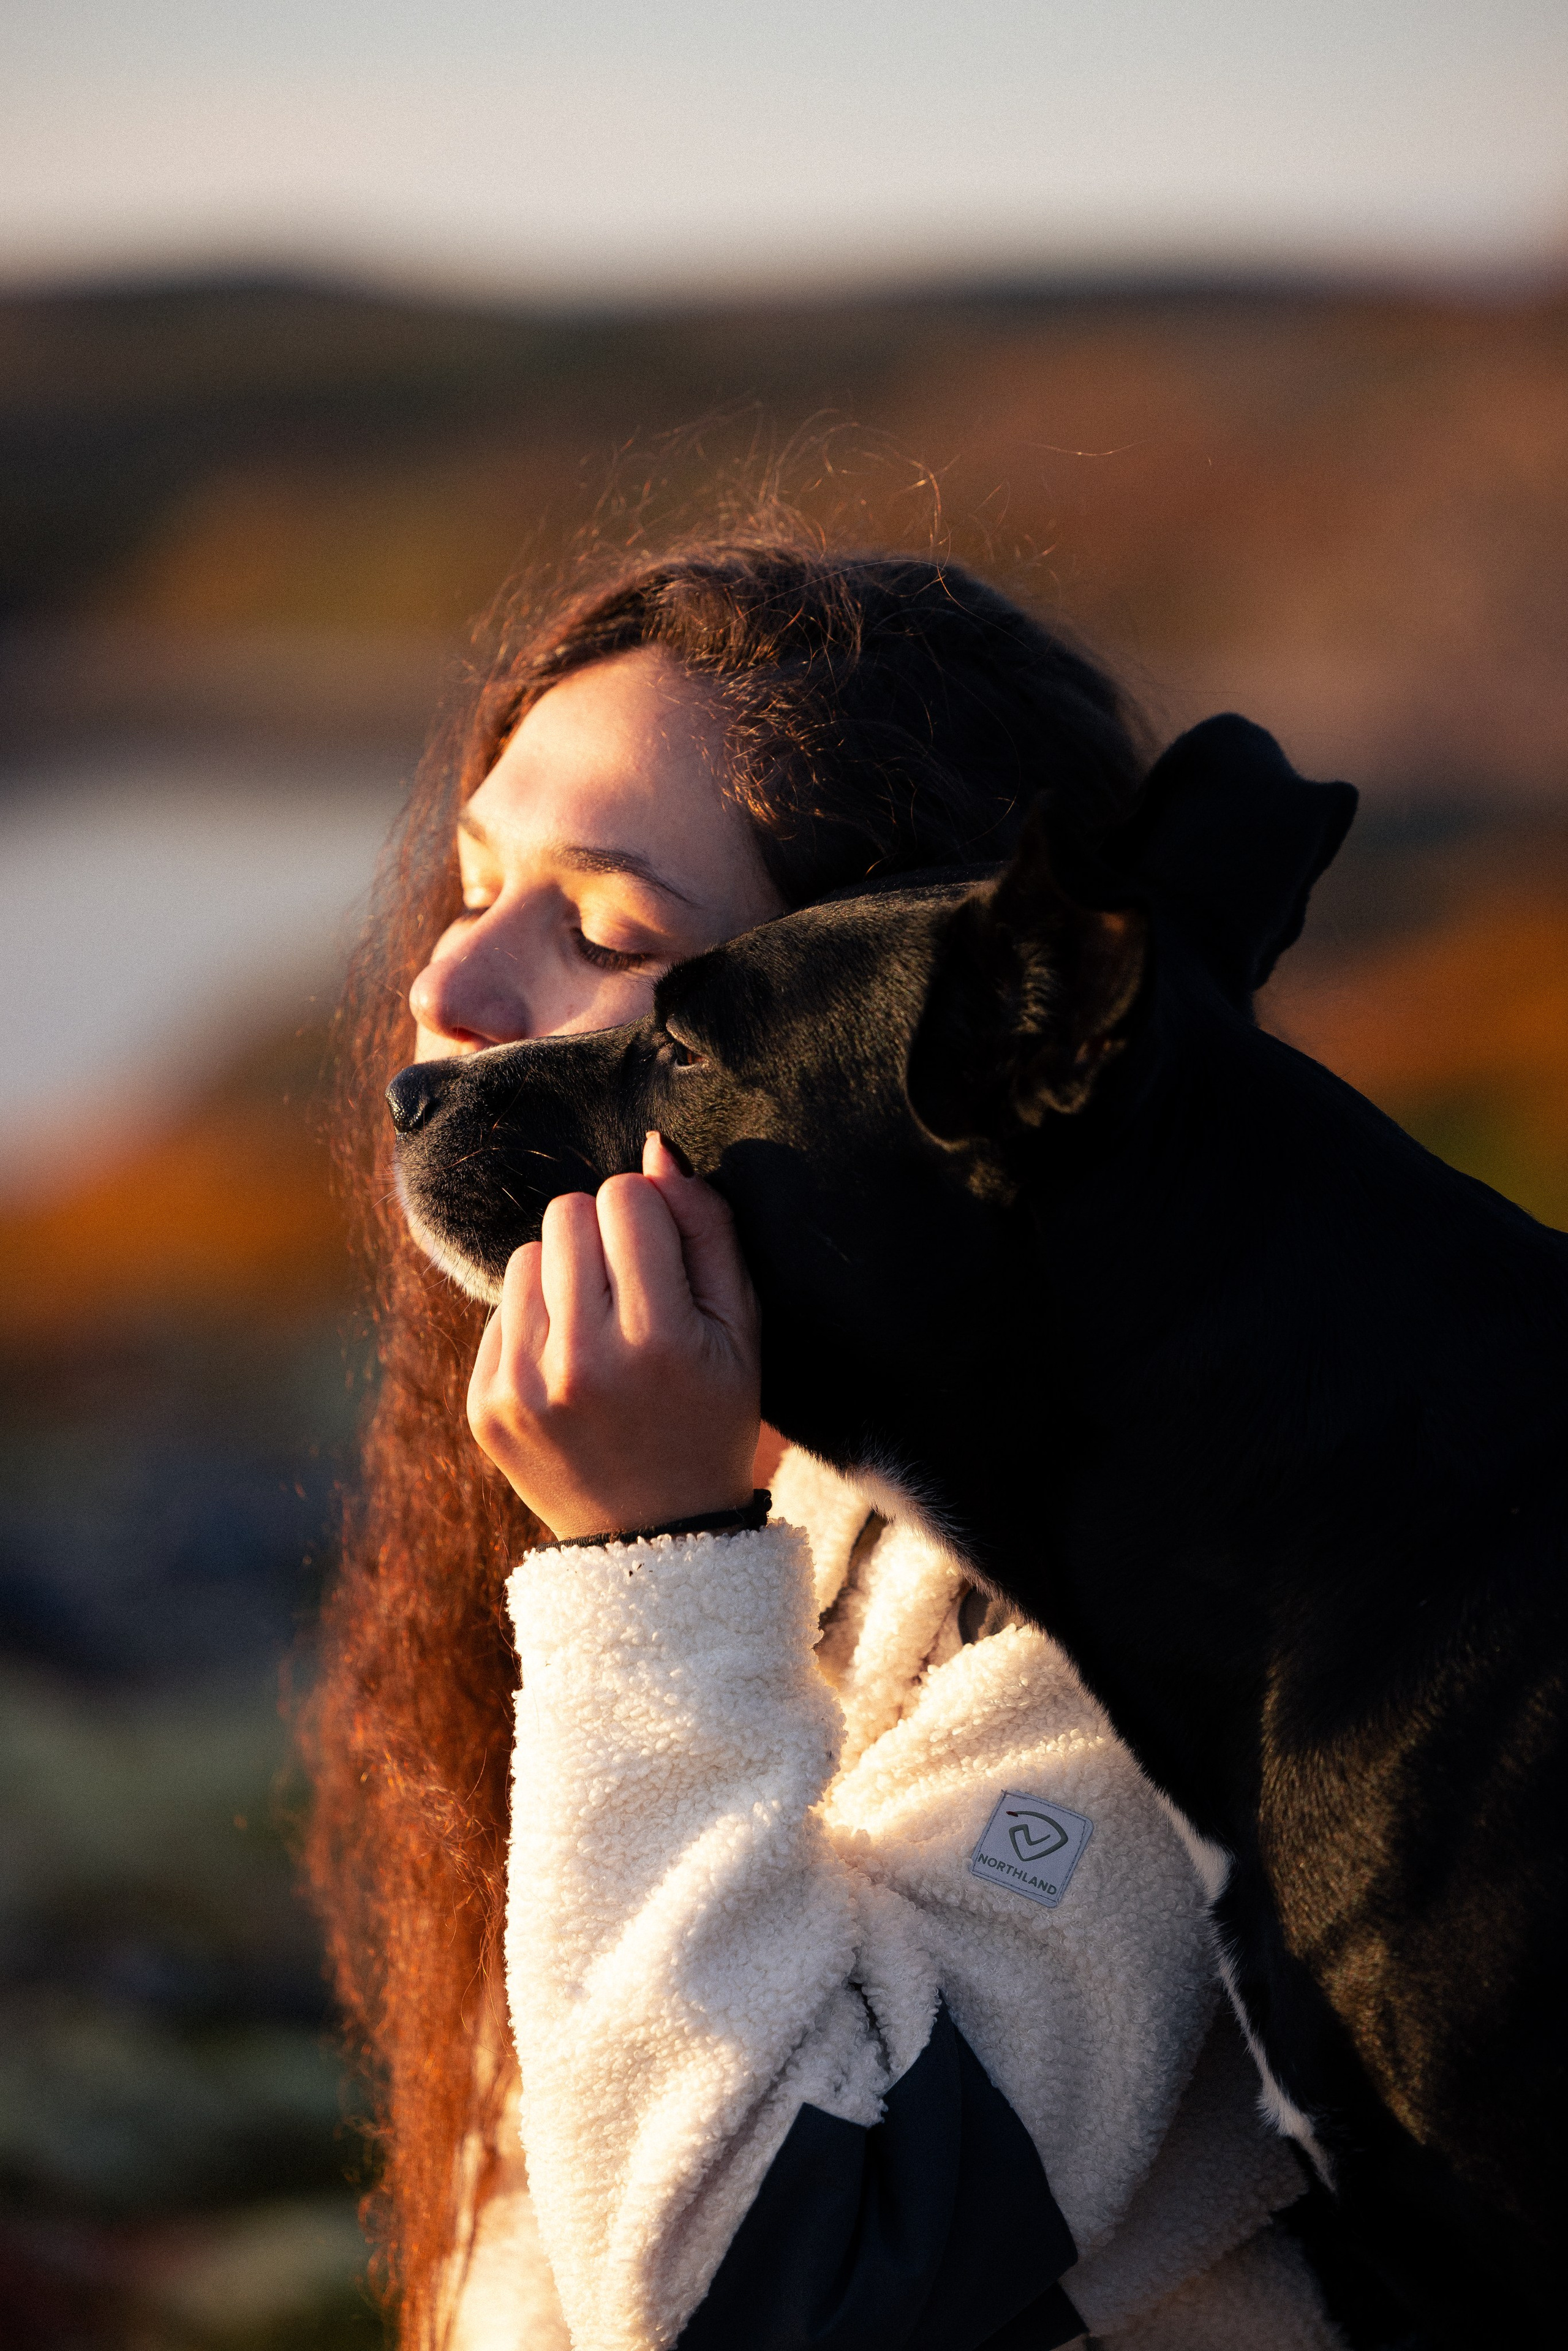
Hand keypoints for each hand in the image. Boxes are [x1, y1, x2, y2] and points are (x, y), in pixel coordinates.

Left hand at [467, 1131, 761, 1540]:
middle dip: (601, 1236)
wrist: (656, 1537)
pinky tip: (568, 1370)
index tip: (662, 1258)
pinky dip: (534, 1324)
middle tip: (630, 1291)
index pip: (625, 1198)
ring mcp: (522, 1387)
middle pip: (567, 1213)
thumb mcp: (742, 1329)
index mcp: (658, 1339)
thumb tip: (655, 1150)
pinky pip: (499, 1310)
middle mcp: (581, 1362)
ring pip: (525, 1256)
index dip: (649, 1215)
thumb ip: (709, 1229)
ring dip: (562, 1276)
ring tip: (599, 1331)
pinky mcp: (484, 1406)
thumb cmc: (711, 1418)